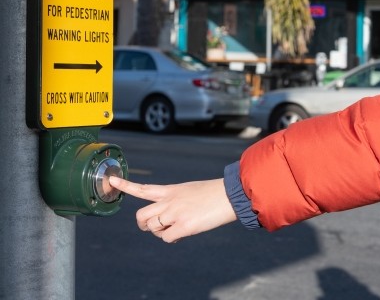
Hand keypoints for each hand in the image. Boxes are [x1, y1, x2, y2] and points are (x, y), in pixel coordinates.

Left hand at [109, 176, 236, 242]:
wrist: (228, 195)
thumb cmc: (211, 193)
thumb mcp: (188, 191)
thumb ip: (173, 200)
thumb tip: (166, 221)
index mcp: (170, 189)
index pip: (143, 188)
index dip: (125, 186)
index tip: (111, 181)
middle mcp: (169, 201)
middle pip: (141, 215)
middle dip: (143, 224)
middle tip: (154, 226)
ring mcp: (174, 213)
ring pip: (152, 228)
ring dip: (160, 231)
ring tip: (176, 227)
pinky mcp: (183, 226)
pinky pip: (166, 238)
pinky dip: (172, 237)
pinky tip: (184, 231)